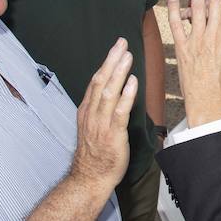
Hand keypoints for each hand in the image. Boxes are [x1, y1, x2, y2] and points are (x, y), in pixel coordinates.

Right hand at [68, 38, 137, 188]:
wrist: (90, 177)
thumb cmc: (96, 153)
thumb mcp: (93, 126)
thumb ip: (100, 109)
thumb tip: (114, 92)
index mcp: (87, 111)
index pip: (95, 81)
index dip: (106, 63)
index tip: (116, 48)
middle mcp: (92, 114)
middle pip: (100, 82)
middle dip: (111, 61)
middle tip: (121, 43)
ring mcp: (101, 124)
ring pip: (108, 93)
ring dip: (118, 73)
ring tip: (127, 56)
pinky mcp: (112, 135)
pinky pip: (119, 112)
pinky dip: (126, 96)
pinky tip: (133, 82)